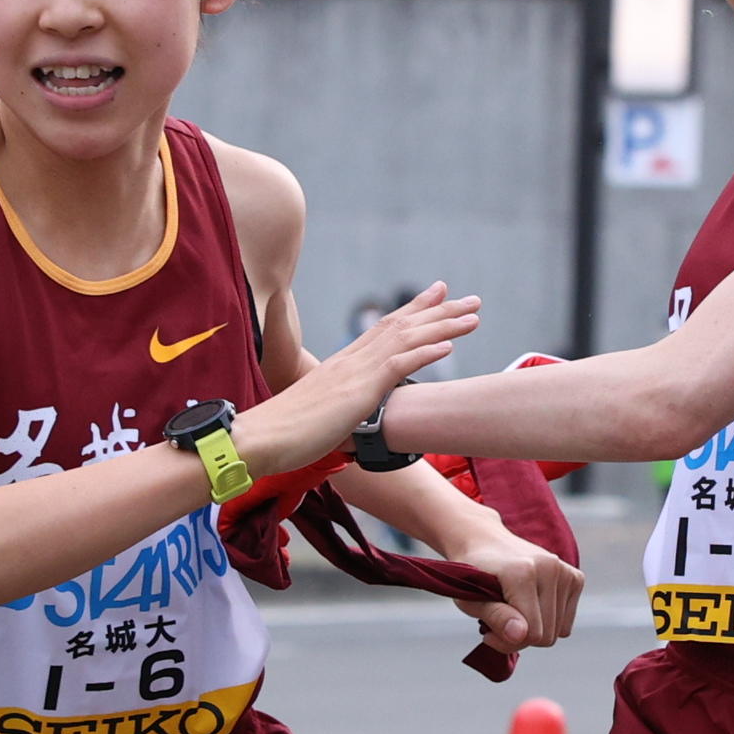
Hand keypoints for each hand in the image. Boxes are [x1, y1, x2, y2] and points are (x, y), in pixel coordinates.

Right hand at [240, 282, 479, 473]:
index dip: (414, 311)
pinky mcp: (357, 392)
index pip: (384, 328)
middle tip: (470, 299)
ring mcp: (354, 373)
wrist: (260, 438)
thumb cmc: (283, 433)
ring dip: (442, 326)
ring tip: (473, 315)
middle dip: (439, 311)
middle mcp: (351, 361)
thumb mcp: (319, 414)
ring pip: (405, 339)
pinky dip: (424, 354)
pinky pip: (396, 367)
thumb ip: (338, 409)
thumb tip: (350, 418)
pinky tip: (448, 348)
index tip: (438, 295)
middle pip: (401, 325)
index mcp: (343, 364)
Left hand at [447, 514, 580, 655]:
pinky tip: (531, 606)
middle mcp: (550, 568)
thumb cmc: (473, 575)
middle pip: (548, 636)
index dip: (508, 642)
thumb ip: (496, 617)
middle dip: (521, 638)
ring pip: (559, 631)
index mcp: (522, 572)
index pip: (532, 633)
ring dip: (535, 631)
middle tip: (498, 624)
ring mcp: (565, 571)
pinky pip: (566, 622)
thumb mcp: (471, 599)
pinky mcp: (575, 577)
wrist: (486, 543)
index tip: (487, 633)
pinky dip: (548, 622)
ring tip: (513, 613)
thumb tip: (521, 634)